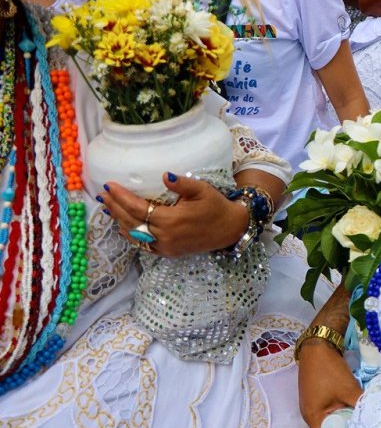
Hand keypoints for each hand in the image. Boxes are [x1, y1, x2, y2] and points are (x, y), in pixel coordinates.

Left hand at [99, 173, 248, 256]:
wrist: (230, 229)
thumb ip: (182, 184)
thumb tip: (164, 175)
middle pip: (131, 220)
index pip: (137, 207)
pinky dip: (130, 234)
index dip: (120, 197)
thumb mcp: (202, 190)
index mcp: (171, 220)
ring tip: (108, 207)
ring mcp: (165, 247)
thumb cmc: (216, 206)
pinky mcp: (167, 253)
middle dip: (114, 206)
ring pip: (133, 234)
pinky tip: (122, 224)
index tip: (109, 185)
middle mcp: (164, 236)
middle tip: (103, 194)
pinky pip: (142, 245)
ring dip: (118, 220)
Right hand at [298, 340, 363, 427]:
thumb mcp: (349, 389)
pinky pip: (328, 413)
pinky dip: (339, 416)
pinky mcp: (317, 398)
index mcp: (313, 417)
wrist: (318, 347)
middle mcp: (310, 415)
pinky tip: (353, 413)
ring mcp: (312, 406)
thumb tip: (376, 416)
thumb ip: (361, 404)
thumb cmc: (329, 370)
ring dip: (342, 427)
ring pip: (328, 424)